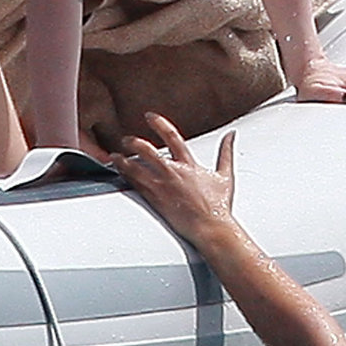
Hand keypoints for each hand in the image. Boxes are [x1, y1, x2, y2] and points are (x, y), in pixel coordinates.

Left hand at [111, 113, 237, 247]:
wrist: (211, 228)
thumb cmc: (219, 206)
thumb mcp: (225, 175)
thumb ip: (226, 152)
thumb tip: (231, 136)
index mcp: (189, 165)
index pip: (171, 137)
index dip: (159, 123)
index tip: (149, 116)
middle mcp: (173, 173)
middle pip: (147, 151)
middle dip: (134, 142)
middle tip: (126, 139)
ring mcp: (162, 187)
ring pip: (136, 169)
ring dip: (122, 161)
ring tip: (114, 157)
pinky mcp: (156, 201)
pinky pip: (136, 186)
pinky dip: (126, 178)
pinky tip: (120, 174)